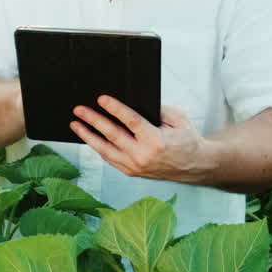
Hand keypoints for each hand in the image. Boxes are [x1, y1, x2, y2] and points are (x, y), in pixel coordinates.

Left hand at [69, 95, 214, 183]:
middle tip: (79, 109)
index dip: (115, 109)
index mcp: (156, 141)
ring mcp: (136, 166)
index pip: (131, 122)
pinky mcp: (131, 172)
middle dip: (93, 120)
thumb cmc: (187, 139)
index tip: (101, 99)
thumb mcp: (178, 119)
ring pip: (106, 150)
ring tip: (75, 124)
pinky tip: (89, 137)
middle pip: (113, 135)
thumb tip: (133, 101)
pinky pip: (110, 158)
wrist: (195, 166)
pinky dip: (98, 147)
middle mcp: (143, 156)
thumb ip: (158, 109)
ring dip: (88, 136)